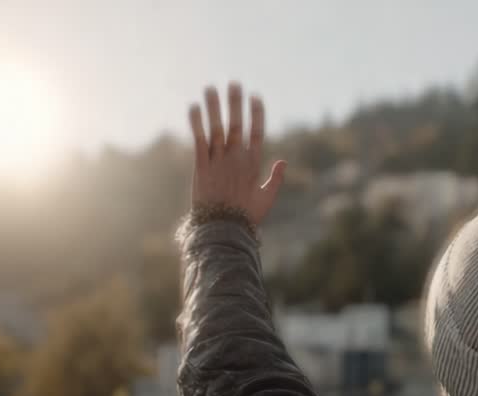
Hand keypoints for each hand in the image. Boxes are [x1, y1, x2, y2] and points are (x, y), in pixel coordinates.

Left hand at [189, 83, 285, 225]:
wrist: (222, 229)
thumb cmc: (246, 216)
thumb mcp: (266, 199)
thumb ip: (275, 180)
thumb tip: (283, 162)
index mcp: (253, 164)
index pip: (257, 132)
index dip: (256, 113)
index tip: (255, 97)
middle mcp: (236, 158)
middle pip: (236, 124)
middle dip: (235, 103)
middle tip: (234, 83)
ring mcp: (218, 160)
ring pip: (216, 128)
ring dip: (214, 107)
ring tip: (211, 88)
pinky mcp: (201, 166)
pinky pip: (198, 140)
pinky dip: (196, 123)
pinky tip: (194, 107)